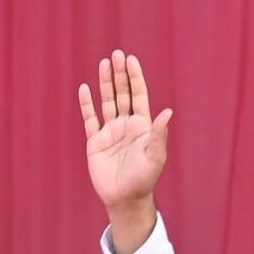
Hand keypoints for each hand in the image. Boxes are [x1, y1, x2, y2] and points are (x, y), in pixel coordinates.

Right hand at [80, 51, 171, 217]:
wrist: (125, 198)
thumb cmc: (144, 179)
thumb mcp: (155, 157)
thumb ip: (159, 135)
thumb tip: (167, 112)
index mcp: (142, 126)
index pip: (138, 95)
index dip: (135, 77)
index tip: (131, 60)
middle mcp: (126, 125)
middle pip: (122, 94)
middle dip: (120, 74)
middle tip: (116, 54)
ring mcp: (110, 132)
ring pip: (107, 102)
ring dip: (105, 83)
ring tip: (103, 64)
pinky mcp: (95, 142)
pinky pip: (90, 119)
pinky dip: (87, 104)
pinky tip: (85, 88)